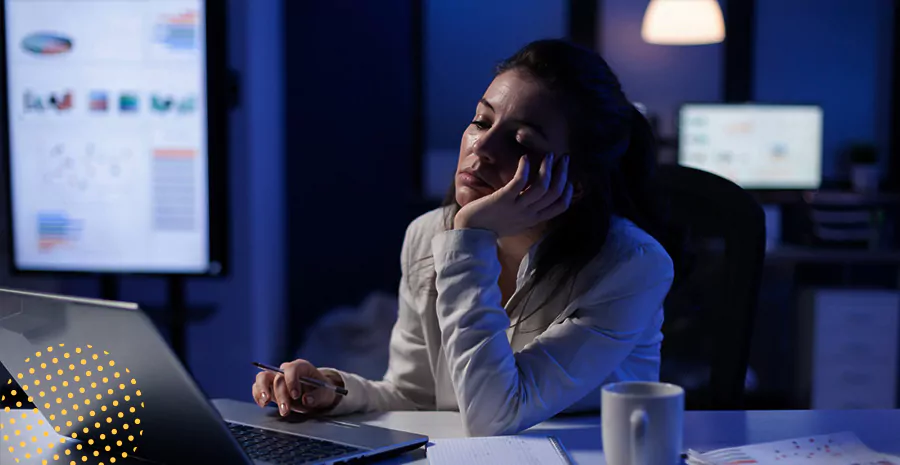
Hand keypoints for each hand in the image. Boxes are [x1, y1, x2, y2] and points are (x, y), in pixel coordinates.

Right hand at [251, 359, 341, 415]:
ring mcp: (276, 378)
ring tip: (265, 403)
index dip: (292, 381)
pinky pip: (258, 387)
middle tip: (285, 410)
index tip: (296, 395)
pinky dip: (257, 395)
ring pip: (262, 378)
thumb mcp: (326, 393)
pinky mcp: (269, 388)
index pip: (292, 369)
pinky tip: (262, 404)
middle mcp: (286, 370)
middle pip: (278, 377)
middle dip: (280, 394)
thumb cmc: (321, 390)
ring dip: (262, 391)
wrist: (315, 395)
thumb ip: (317, 396)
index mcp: (301, 367)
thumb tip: (306, 399)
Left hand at [455, 152, 572, 236]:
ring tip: (549, 155)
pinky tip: (525, 158)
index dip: (568, 191)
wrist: (469, 234)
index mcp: (533, 219)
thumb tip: (534, 195)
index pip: (560, 206)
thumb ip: (527, 210)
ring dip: (547, 168)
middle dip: (562, 173)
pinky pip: (519, 181)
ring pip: (542, 186)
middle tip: (564, 158)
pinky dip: (525, 168)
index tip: (568, 178)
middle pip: (554, 193)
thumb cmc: (490, 225)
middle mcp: (528, 214)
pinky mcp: (502, 199)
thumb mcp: (515, 221)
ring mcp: (516, 207)